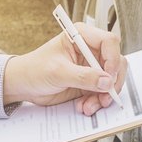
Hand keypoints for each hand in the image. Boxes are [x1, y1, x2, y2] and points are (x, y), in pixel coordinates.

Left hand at [3, 23, 126, 114]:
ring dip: (104, 95)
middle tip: (104, 95)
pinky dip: (97, 101)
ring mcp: (91, 66)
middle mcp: (90, 50)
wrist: (24, 85)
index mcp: (81, 36)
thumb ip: (83, 76)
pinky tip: (85, 105)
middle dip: (112, 82)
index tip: (107, 77)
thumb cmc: (34, 69)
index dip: (112, 59)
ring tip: (89, 105)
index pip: (109, 42)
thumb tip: (106, 81)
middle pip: (116, 61)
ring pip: (112, 79)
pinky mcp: (90, 82)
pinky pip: (103, 92)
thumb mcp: (58, 72)